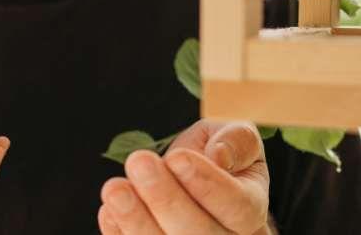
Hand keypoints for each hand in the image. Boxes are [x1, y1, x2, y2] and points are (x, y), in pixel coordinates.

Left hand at [98, 121, 269, 234]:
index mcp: (250, 209)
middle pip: (200, 233)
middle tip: (139, 162)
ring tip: (116, 190)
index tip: (177, 158)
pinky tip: (109, 212)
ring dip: (137, 221)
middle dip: (166, 199)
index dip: (208, 185)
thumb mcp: (236, 135)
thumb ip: (237, 139)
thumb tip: (219, 156)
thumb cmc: (218, 157)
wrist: (195, 181)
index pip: (238, 206)